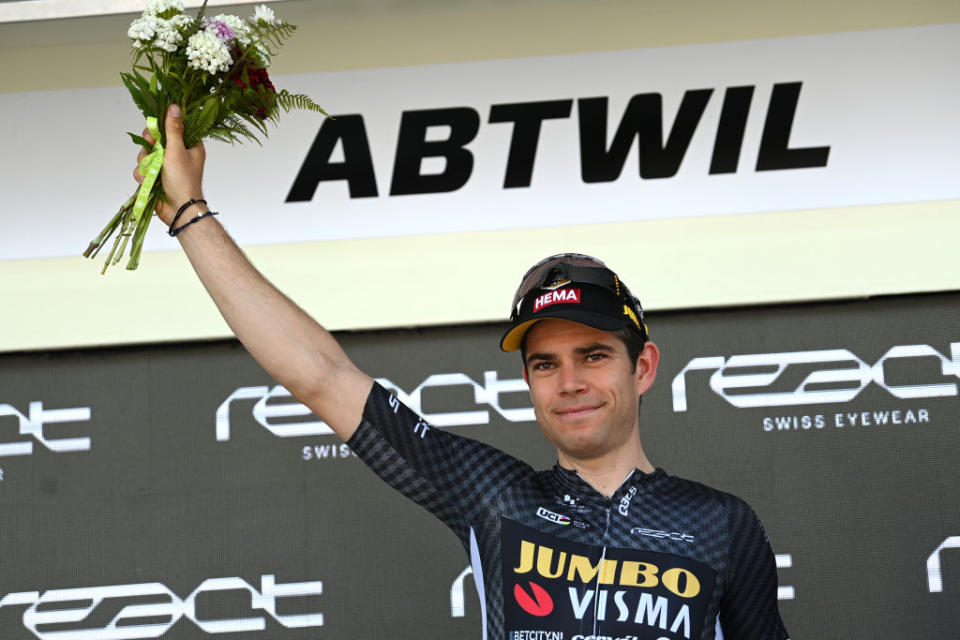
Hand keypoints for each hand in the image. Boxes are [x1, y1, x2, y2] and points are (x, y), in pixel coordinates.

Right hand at [134, 103, 206, 225]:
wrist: (179, 210)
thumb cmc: (183, 181)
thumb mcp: (177, 150)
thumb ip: (173, 129)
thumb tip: (173, 107)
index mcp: (189, 145)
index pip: (172, 127)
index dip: (161, 127)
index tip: (155, 130)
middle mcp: (177, 154)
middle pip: (155, 139)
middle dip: (149, 145)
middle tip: (152, 149)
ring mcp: (166, 166)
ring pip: (146, 154)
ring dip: (145, 162)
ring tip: (153, 171)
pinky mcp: (156, 177)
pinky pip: (142, 169)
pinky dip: (143, 174)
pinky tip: (149, 181)